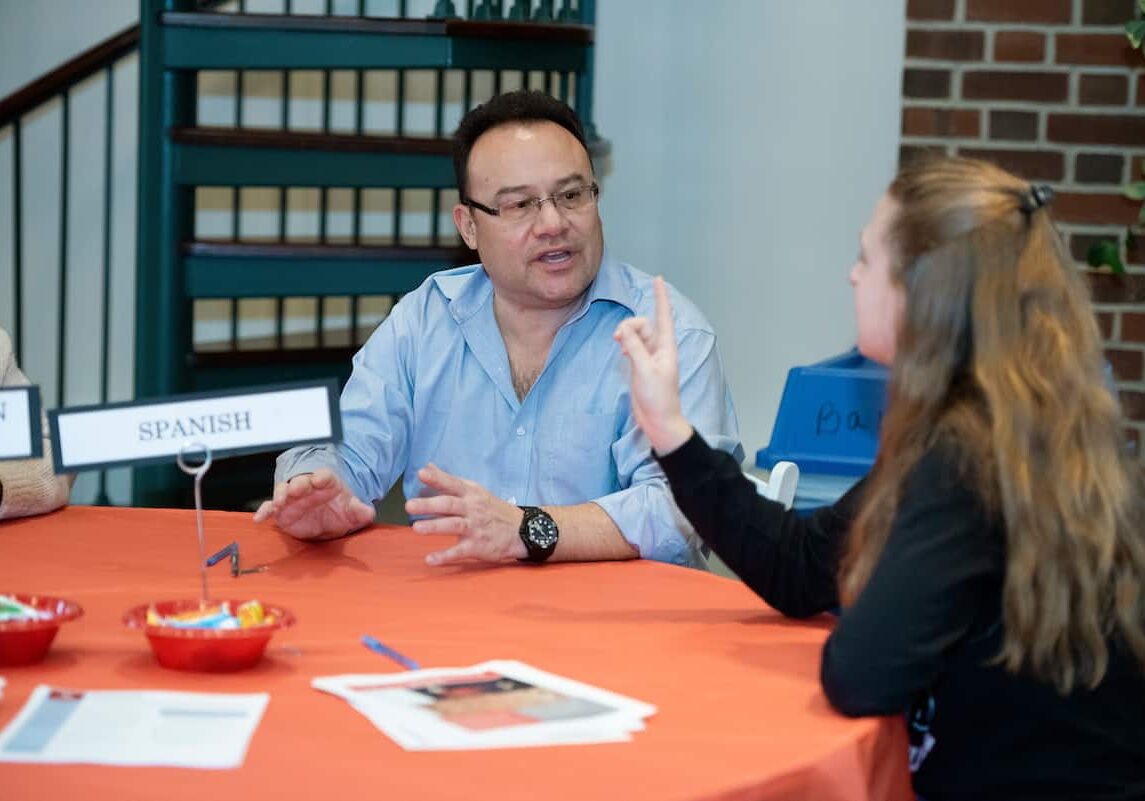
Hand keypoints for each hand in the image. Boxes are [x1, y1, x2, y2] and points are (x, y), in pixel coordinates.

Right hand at [252, 468, 374, 540]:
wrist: (329, 519)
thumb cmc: (339, 510)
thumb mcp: (352, 512)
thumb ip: (360, 511)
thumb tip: (368, 512)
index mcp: (327, 482)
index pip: (325, 476)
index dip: (322, 476)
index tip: (321, 478)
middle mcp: (308, 487)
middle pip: (302, 481)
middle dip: (299, 484)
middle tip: (297, 488)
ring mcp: (293, 498)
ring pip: (284, 491)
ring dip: (282, 495)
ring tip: (281, 501)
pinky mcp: (282, 511)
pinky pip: (271, 508)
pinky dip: (265, 511)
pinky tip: (260, 518)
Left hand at [404, 464, 526, 565]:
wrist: (521, 530)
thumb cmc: (491, 508)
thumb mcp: (474, 490)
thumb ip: (448, 481)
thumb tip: (426, 467)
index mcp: (471, 493)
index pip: (452, 484)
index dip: (437, 478)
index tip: (421, 473)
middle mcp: (472, 509)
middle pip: (450, 505)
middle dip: (429, 505)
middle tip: (409, 506)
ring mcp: (475, 528)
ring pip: (454, 526)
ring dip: (435, 527)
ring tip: (416, 528)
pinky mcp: (477, 546)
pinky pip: (459, 551)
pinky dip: (445, 556)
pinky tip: (430, 559)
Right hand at [613, 276, 693, 453]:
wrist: (658, 421)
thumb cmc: (658, 398)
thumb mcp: (645, 370)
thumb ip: (634, 347)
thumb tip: (625, 329)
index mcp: (666, 347)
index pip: (664, 316)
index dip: (661, 297)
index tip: (659, 279)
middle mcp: (659, 349)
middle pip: (644, 324)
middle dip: (630, 325)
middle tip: (619, 338)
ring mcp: (649, 357)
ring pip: (636, 335)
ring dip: (626, 335)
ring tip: (618, 344)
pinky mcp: (640, 366)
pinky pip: (632, 346)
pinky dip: (625, 344)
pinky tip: (620, 349)